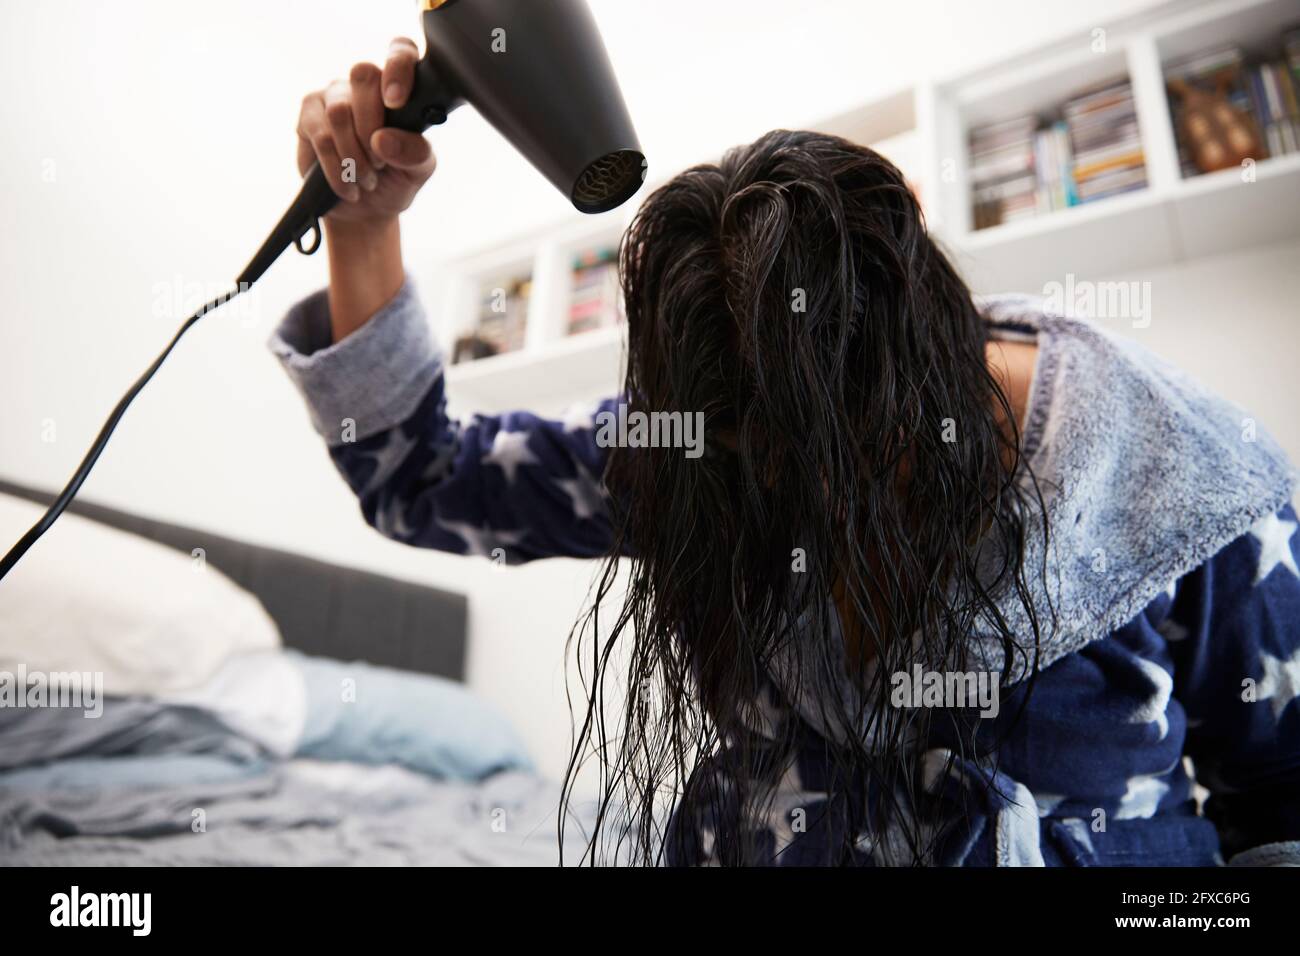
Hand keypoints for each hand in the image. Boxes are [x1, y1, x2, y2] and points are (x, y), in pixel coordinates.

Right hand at [296, 38, 437, 225]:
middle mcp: (366, 84)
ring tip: (366, 179)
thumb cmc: (395, 180)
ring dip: (355, 155)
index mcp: (399, 87)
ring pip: (340, 110)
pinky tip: (347, 184)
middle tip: (381, 163)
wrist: (365, 210)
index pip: (400, 51)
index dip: (398, 69)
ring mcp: (335, 94)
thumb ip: (415, 152)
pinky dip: (338, 168)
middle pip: (363, 76)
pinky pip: (321, 135)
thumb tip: (383, 139)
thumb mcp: (418, 170)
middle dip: (372, 127)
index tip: (396, 102)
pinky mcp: (309, 114)